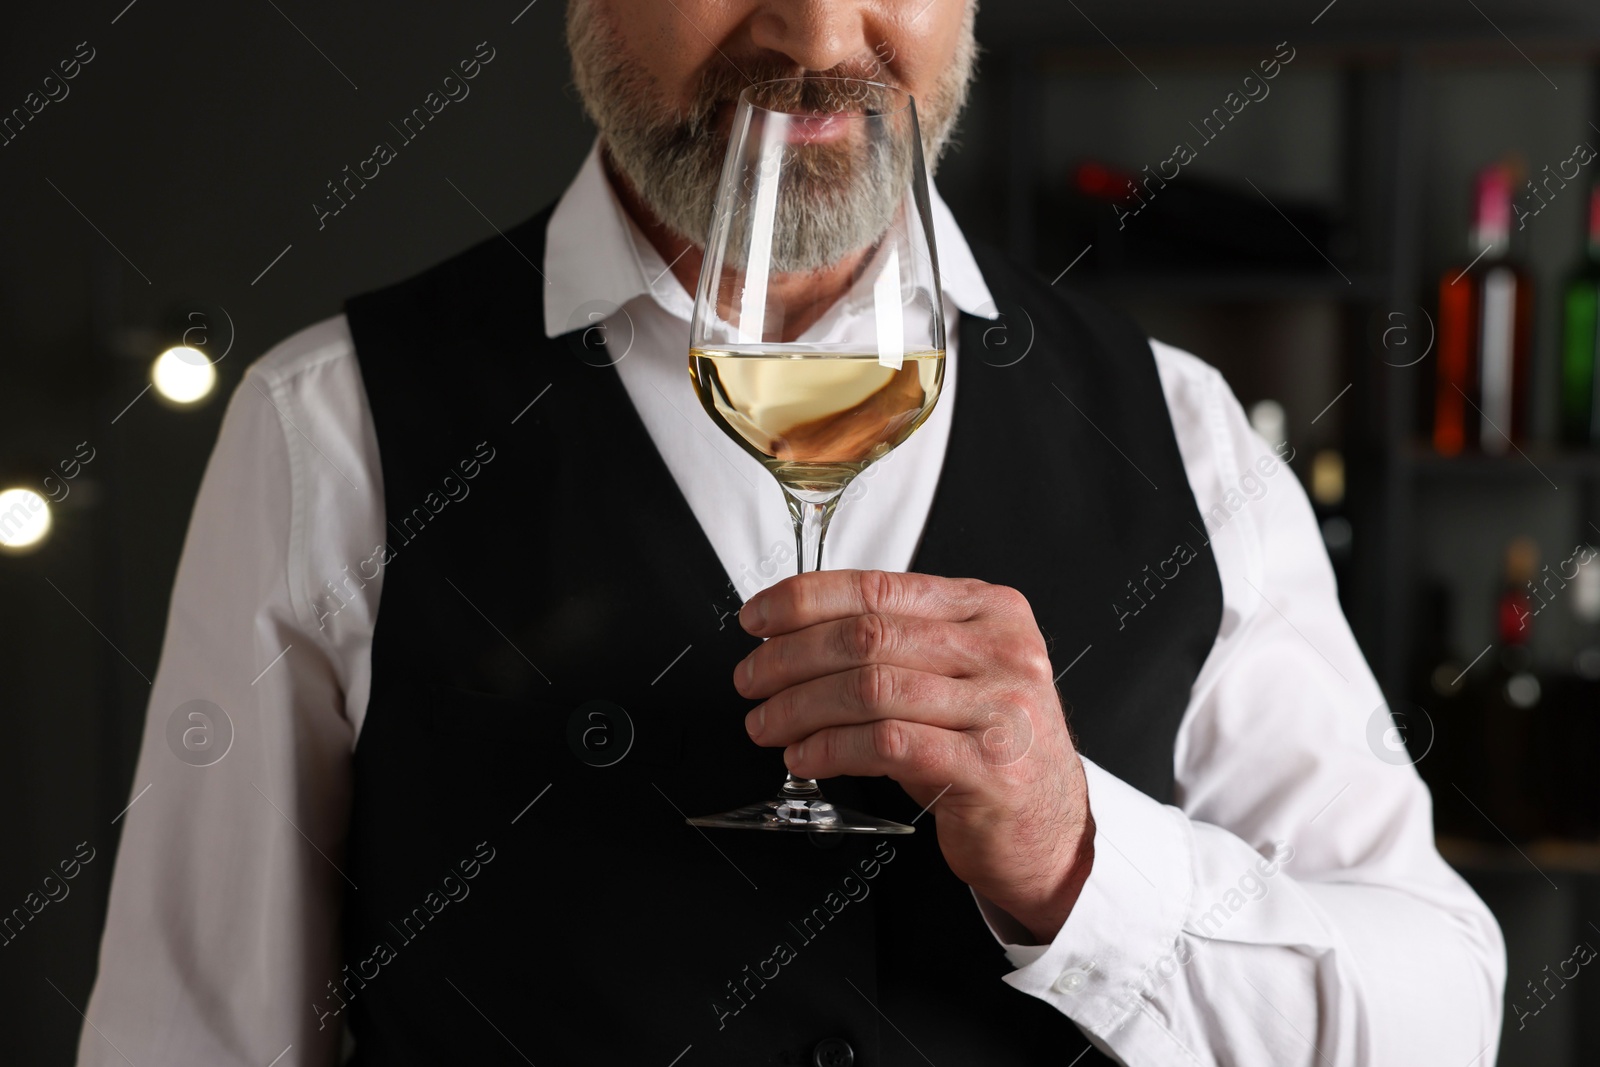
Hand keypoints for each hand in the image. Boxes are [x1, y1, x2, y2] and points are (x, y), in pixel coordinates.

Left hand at [734, 569, 1093, 942]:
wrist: (1048, 830)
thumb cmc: (989, 750)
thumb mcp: (952, 679)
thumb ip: (894, 646)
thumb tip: (792, 634)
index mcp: (988, 610)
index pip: (878, 588)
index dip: (804, 600)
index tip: (757, 618)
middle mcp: (1001, 650)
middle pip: (867, 636)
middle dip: (790, 657)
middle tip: (750, 680)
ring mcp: (1002, 707)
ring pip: (870, 687)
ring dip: (800, 706)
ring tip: (767, 724)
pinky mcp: (990, 767)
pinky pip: (887, 744)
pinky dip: (832, 748)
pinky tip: (805, 755)